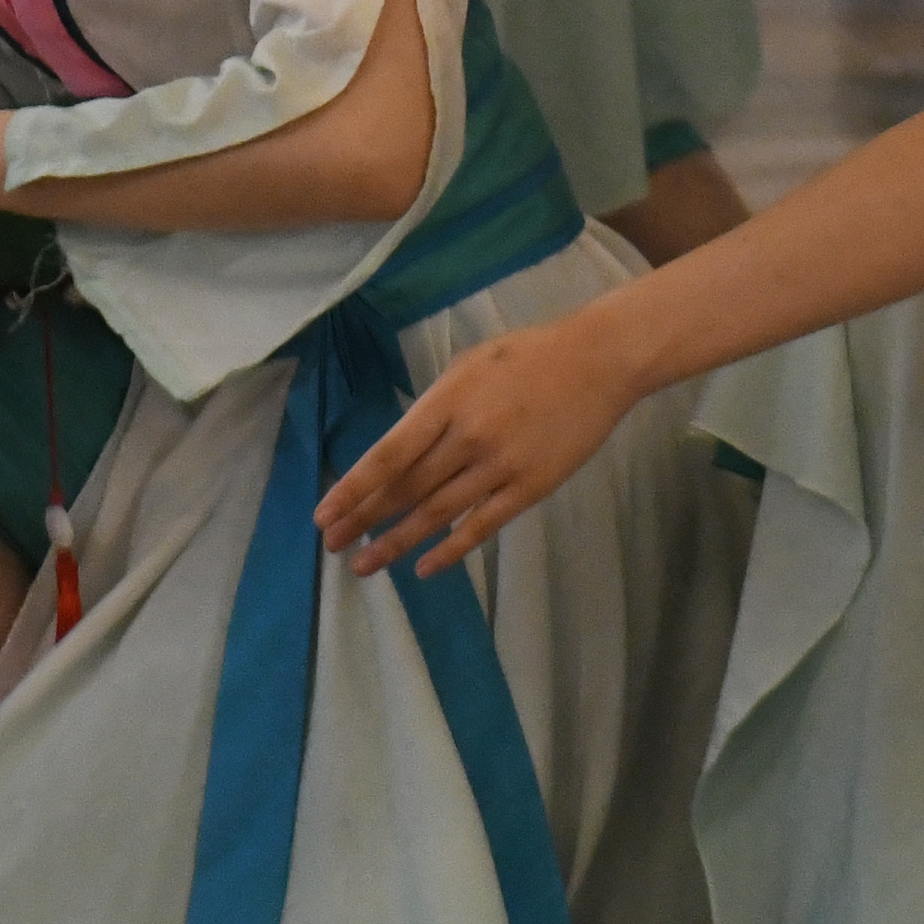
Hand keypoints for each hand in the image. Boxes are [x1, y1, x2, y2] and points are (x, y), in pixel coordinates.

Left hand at [319, 300, 662, 579]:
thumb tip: (399, 452)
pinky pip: (481, 526)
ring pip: (436, 514)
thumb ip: (434, 408)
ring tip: (364, 564)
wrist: (600, 361)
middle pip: (406, 489)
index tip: (324, 514)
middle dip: (363, 519)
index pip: (388, 455)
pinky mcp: (530, 488)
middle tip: (332, 545)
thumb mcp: (469, 365)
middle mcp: (468, 437)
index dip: (353, 489)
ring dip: (395, 543)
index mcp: (448, 401)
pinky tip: (423, 568)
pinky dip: (450, 549)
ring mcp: (500, 466)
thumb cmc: (529, 356)